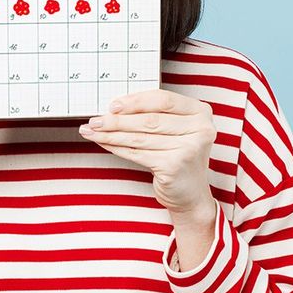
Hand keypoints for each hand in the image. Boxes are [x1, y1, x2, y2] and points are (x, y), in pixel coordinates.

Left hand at [78, 89, 217, 215]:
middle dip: (116, 120)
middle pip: (149, 120)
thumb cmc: (178, 156)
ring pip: (140, 137)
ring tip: (91, 131)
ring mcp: (189, 148)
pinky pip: (137, 153)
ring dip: (111, 134)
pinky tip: (103, 143)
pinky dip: (117, 147)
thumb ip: (154, 115)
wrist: (190, 193)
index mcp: (201, 112)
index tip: (112, 106)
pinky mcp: (175, 165)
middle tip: (94, 120)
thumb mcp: (174, 130)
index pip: (163, 99)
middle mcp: (200, 128)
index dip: (135, 101)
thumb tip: (113, 108)